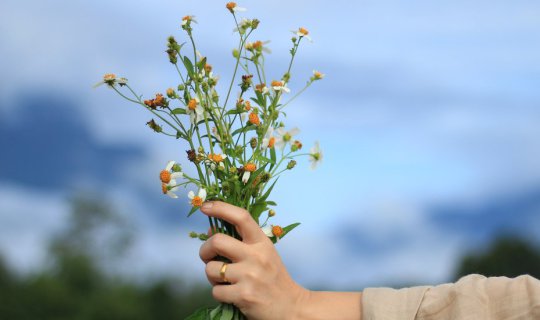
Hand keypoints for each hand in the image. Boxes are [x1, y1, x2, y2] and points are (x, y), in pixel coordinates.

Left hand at [199, 201, 306, 318]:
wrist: (291, 307)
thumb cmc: (273, 278)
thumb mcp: (263, 254)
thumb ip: (240, 241)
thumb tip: (211, 230)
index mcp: (262, 242)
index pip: (241, 217)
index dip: (220, 208)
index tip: (205, 207)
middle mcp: (256, 256)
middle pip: (217, 241)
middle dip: (205, 250)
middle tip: (208, 257)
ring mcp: (250, 276)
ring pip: (211, 269)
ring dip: (212, 276)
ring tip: (224, 280)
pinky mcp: (244, 295)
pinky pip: (216, 290)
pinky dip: (219, 293)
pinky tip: (231, 294)